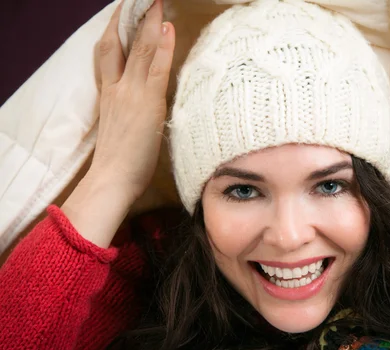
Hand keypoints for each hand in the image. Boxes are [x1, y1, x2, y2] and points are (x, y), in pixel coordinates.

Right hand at [89, 0, 174, 202]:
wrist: (111, 179)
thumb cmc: (119, 162)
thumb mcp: (122, 128)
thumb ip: (129, 109)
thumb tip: (145, 103)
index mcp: (108, 94)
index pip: (109, 55)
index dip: (117, 32)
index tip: (123, 16)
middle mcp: (117, 89)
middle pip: (121, 44)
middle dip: (130, 18)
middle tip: (139, 0)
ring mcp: (131, 93)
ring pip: (140, 49)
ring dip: (149, 22)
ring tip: (156, 2)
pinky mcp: (147, 103)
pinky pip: (157, 68)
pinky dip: (163, 46)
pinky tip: (169, 28)